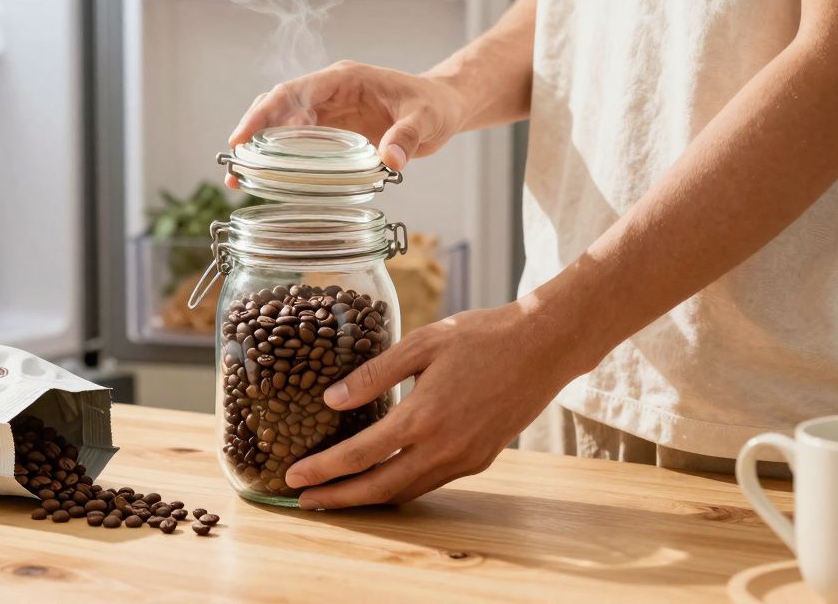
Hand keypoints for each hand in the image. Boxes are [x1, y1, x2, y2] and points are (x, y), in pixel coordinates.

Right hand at [226, 61, 468, 185]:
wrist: (444, 107)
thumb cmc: (435, 106)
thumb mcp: (426, 119)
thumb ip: (408, 136)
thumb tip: (390, 162)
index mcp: (343, 80)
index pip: (292, 92)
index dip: (264, 114)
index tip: (243, 138)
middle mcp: (329, 93)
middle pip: (278, 108)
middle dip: (253, 134)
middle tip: (234, 166)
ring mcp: (328, 112)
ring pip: (283, 127)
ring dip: (261, 151)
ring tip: (240, 180)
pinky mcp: (333, 132)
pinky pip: (300, 144)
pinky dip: (282, 161)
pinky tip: (269, 183)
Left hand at [284, 301, 593, 508]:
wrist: (544, 347)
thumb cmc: (481, 336)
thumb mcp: (421, 343)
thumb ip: (374, 374)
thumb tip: (331, 399)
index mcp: (422, 416)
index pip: (359, 455)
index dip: (322, 470)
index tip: (292, 477)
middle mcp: (443, 448)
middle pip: (378, 488)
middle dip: (337, 498)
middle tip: (302, 500)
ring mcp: (464, 459)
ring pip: (405, 491)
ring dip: (367, 497)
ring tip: (334, 495)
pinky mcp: (480, 461)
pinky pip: (430, 483)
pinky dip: (399, 486)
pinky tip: (381, 477)